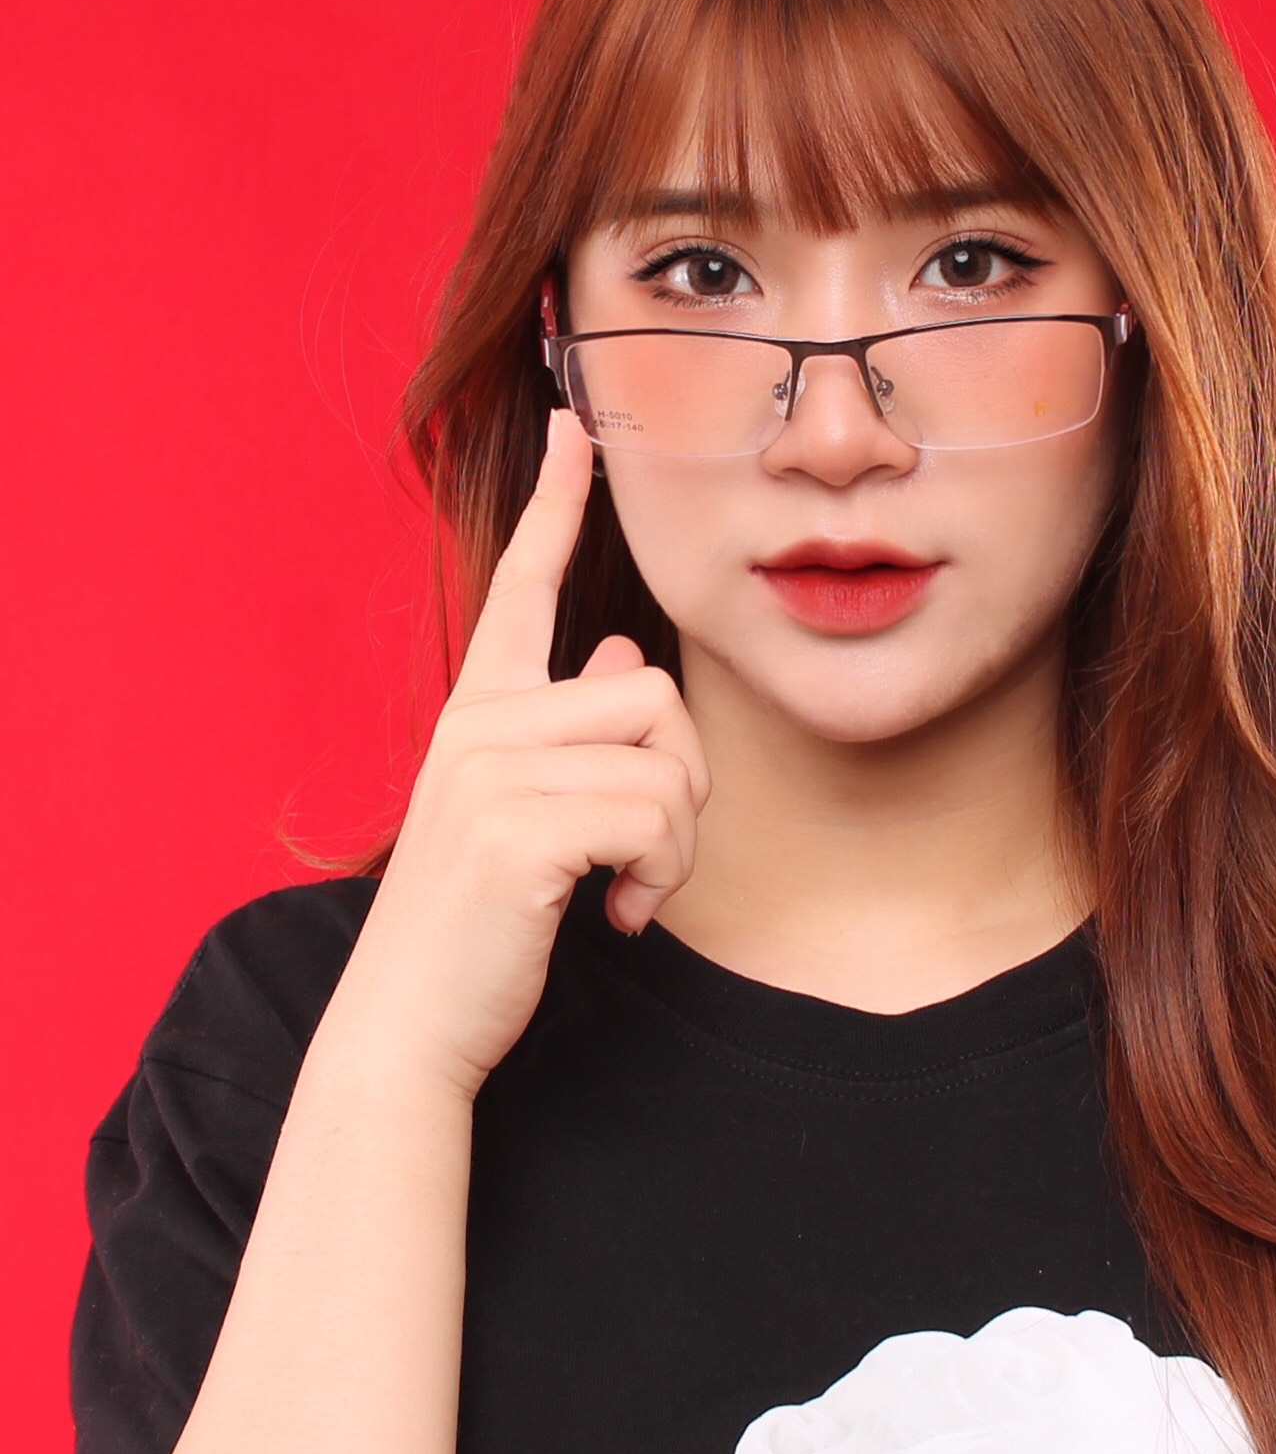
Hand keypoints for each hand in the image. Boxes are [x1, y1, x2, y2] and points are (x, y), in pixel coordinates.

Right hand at [326, 408, 707, 1099]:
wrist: (413, 1025)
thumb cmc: (478, 926)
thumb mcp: (522, 814)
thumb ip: (568, 732)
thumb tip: (626, 653)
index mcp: (479, 713)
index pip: (522, 586)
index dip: (555, 505)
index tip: (575, 428)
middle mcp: (479, 724)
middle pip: (655, 694)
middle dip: (684, 783)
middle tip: (646, 855)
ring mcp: (493, 771)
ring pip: (666, 758)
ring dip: (675, 841)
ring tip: (626, 889)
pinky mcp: (520, 829)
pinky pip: (656, 816)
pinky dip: (662, 877)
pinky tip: (618, 916)